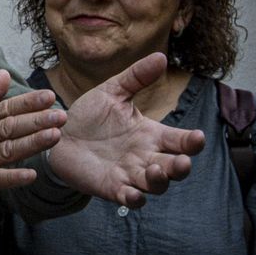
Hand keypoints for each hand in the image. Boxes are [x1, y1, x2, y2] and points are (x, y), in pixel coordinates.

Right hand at [0, 69, 65, 217]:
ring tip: (55, 137)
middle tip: (61, 116)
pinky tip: (31, 174)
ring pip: (5, 150)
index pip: (3, 109)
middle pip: (8, 127)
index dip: (27, 103)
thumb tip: (4, 73)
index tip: (49, 96)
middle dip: (36, 121)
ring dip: (30, 143)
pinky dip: (12, 177)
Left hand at [48, 53, 205, 206]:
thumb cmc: (89, 115)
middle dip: (181, 167)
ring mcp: (131, 174)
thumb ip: (136, 77)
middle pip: (174, 168)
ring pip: (156, 185)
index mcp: (151, 134)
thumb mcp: (112, 92)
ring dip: (159, 181)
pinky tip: (133, 194)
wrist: (57, 134)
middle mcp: (146, 157)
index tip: (198, 137)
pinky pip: (130, 199)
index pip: (180, 141)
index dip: (191, 141)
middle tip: (182, 161)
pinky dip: (134, 199)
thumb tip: (161, 55)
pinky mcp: (112, 187)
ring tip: (156, 170)